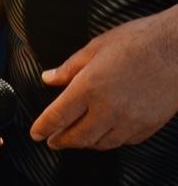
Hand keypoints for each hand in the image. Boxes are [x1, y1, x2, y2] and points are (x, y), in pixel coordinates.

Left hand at [32, 10, 177, 150]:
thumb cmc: (137, 42)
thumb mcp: (95, 47)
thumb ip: (69, 68)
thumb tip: (48, 78)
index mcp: (89, 87)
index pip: (58, 116)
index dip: (43, 127)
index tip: (35, 134)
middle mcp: (108, 109)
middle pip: (78, 136)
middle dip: (61, 141)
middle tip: (53, 141)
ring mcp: (131, 120)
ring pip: (102, 143)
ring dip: (85, 143)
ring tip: (76, 139)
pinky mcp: (149, 126)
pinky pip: (124, 141)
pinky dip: (110, 141)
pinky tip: (105, 134)